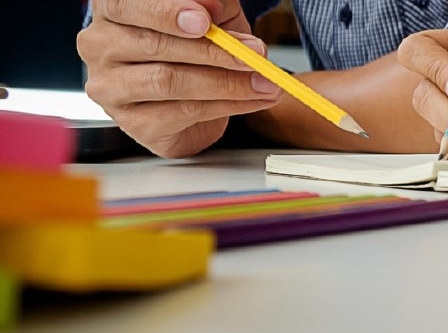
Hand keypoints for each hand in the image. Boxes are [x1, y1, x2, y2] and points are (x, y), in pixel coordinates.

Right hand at [79, 0, 282, 157]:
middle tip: (253, 53)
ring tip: (263, 82)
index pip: (126, 4)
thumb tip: (213, 6)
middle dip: (212, 50)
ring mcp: (110, 87)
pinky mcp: (133, 123)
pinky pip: (183, 113)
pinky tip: (251, 100)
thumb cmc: (194, 48)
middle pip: (153, 45)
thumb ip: (212, 6)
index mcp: (113, 10)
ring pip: (168, 82)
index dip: (166, 12)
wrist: (194, 98)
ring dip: (226, 82)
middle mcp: (100, 46)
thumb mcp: (210, 16)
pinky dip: (226, 105)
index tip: (205, 20)